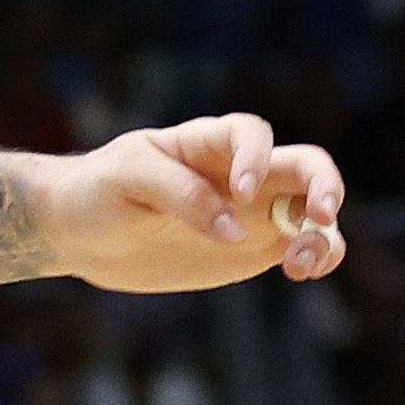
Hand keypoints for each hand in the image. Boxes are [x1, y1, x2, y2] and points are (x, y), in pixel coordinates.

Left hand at [43, 113, 346, 294]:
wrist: (80, 232)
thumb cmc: (99, 190)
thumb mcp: (127, 178)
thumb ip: (181, 195)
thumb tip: (234, 230)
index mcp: (208, 142)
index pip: (251, 133)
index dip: (257, 158)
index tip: (241, 193)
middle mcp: (241, 172)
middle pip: (305, 165)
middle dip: (324, 185)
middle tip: (321, 214)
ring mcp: (253, 212)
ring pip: (313, 212)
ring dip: (322, 234)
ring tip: (298, 265)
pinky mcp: (253, 248)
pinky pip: (302, 246)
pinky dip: (318, 257)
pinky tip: (303, 271)